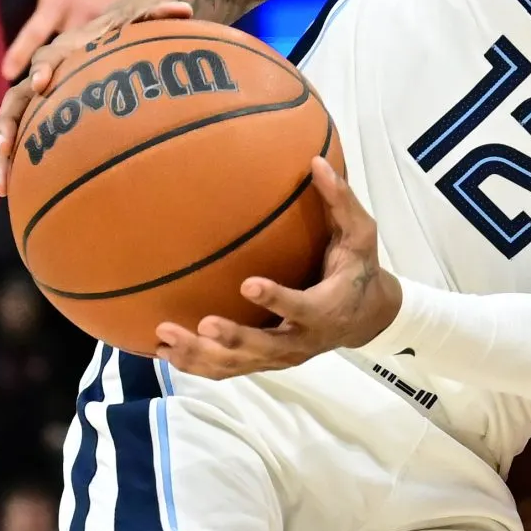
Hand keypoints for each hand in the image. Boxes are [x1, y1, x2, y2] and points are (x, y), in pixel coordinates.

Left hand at [0, 0, 145, 78]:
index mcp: (57, 1)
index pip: (36, 31)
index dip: (21, 52)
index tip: (6, 73)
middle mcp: (81, 15)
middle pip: (64, 51)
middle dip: (52, 71)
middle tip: (38, 91)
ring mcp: (103, 23)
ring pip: (86, 54)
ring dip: (74, 73)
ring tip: (62, 98)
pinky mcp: (120, 27)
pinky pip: (105, 51)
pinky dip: (95, 65)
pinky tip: (88, 85)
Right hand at [0, 0, 191, 191]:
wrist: (116, 30)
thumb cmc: (130, 23)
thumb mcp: (145, 12)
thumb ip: (158, 12)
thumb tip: (185, 9)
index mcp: (67, 50)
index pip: (49, 56)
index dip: (43, 68)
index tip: (41, 83)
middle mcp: (46, 74)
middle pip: (16, 98)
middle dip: (7, 123)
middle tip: (5, 147)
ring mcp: (41, 99)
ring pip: (13, 125)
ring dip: (4, 154)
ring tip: (1, 185)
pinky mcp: (43, 117)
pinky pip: (23, 142)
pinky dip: (15, 165)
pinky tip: (11, 193)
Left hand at [153, 160, 397, 376]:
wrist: (367, 317)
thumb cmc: (359, 269)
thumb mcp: (360, 235)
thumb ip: (340, 202)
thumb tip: (317, 162)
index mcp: (327, 308)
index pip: (301, 307)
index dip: (276, 299)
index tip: (247, 283)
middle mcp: (302, 340)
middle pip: (264, 347)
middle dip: (232, 338)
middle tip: (202, 324)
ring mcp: (281, 355)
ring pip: (239, 364)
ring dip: (202, 355)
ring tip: (165, 338)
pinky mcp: (265, 361)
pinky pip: (228, 369)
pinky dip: (197, 364)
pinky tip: (163, 352)